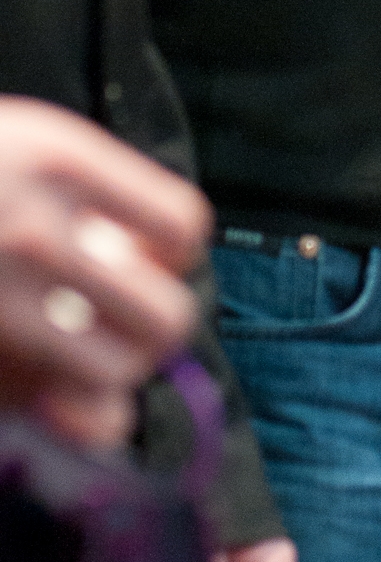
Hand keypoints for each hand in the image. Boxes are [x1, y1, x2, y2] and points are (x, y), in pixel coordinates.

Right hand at [0, 98, 208, 443]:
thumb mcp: (17, 142)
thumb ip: (85, 188)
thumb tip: (153, 259)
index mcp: (55, 158)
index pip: (181, 225)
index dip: (173, 251)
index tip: (144, 254)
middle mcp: (33, 233)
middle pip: (165, 316)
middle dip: (154, 326)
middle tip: (122, 322)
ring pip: (115, 382)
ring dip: (110, 377)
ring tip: (79, 358)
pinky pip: (54, 419)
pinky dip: (61, 416)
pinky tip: (42, 390)